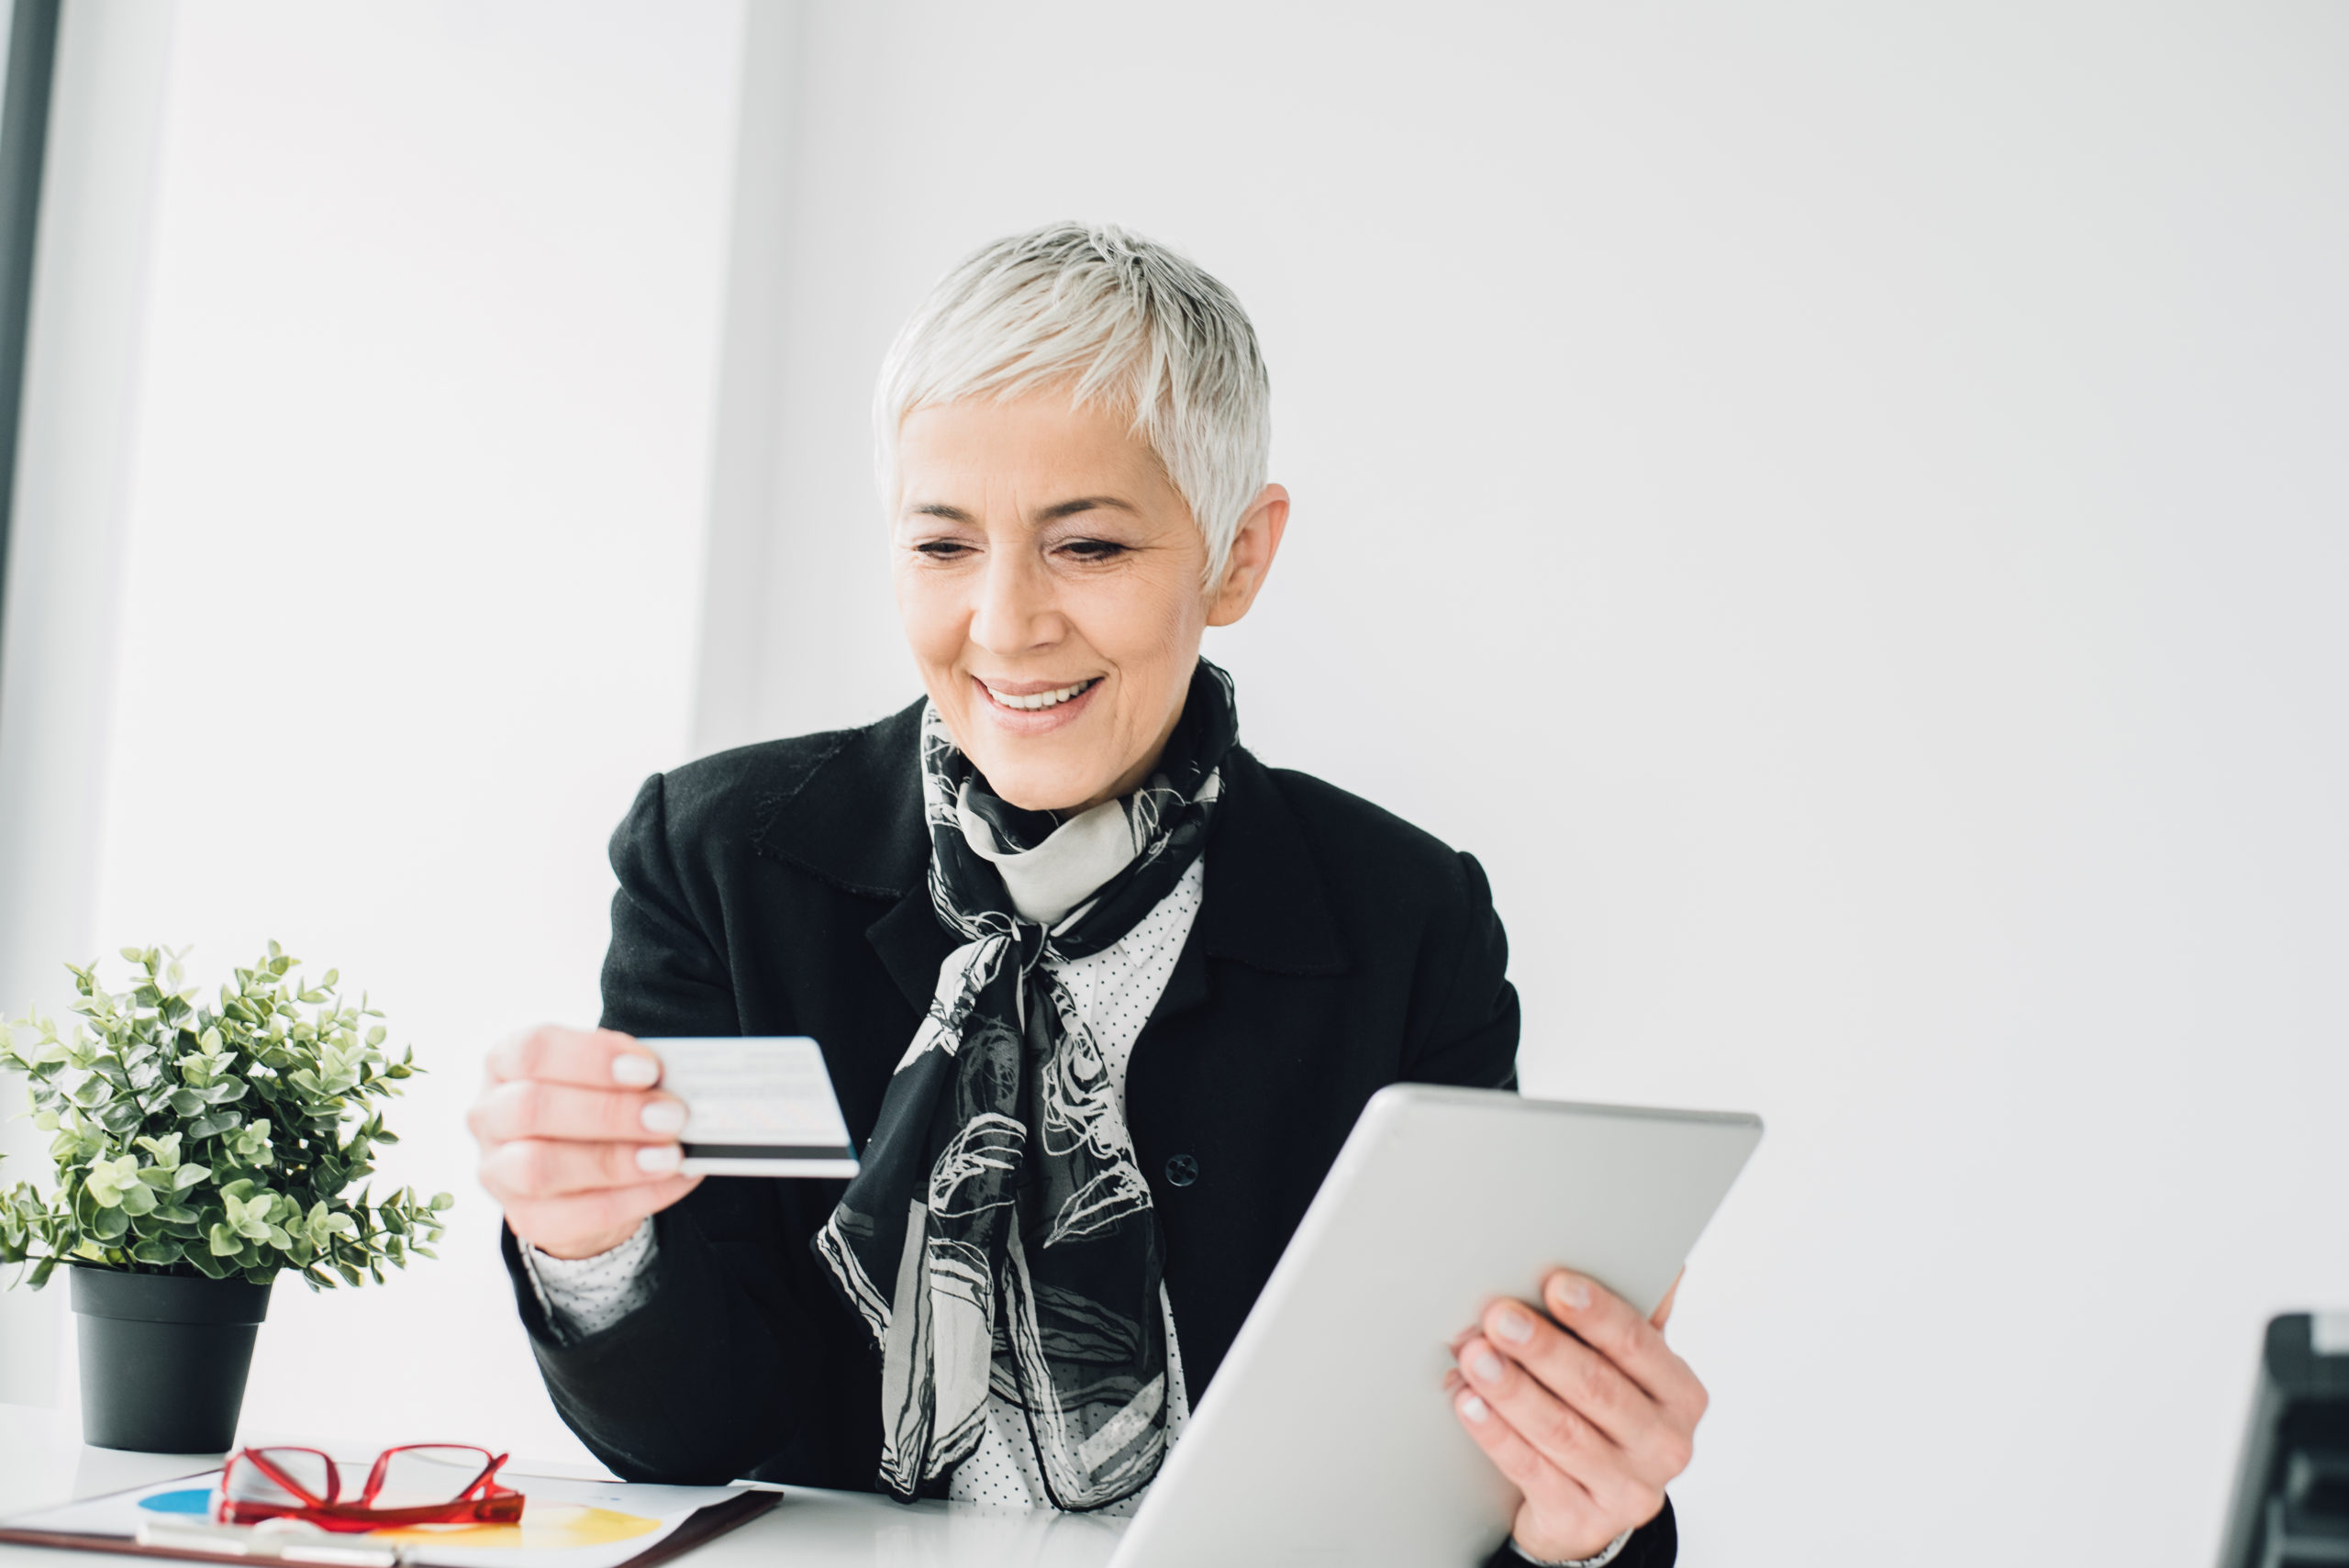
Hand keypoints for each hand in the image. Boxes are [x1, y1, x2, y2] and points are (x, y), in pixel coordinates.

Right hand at [468, 1025, 701, 1259]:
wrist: (582, 1175)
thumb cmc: (595, 1105)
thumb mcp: (605, 1078)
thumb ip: (631, 1076)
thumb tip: (678, 1085)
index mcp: (505, 1063)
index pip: (533, 1050)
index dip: (592, 1057)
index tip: (649, 1069)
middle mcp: (490, 1115)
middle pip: (532, 1109)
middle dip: (609, 1112)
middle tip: (671, 1115)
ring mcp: (499, 1172)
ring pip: (541, 1168)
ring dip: (616, 1161)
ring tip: (672, 1155)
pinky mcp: (527, 1218)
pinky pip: (578, 1214)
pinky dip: (637, 1197)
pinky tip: (676, 1179)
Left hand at [1445, 1269, 1703, 1562]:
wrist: (1592, 1506)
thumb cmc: (1607, 1414)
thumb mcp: (1631, 1369)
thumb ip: (1632, 1313)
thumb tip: (1640, 1243)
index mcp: (1681, 1394)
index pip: (1640, 1345)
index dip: (1598, 1313)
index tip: (1556, 1284)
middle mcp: (1664, 1444)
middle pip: (1597, 1388)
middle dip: (1544, 1348)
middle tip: (1498, 1316)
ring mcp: (1626, 1489)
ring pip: (1560, 1431)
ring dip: (1512, 1388)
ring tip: (1474, 1354)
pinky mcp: (1582, 1519)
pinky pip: (1532, 1471)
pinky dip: (1496, 1434)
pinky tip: (1469, 1403)